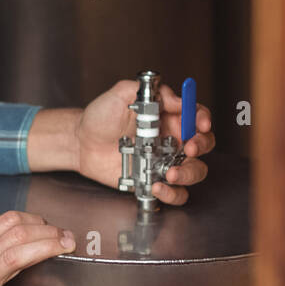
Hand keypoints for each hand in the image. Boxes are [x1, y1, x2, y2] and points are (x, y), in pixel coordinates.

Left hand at [75, 79, 214, 205]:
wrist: (81, 142)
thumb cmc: (100, 116)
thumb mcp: (122, 93)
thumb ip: (148, 92)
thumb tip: (176, 98)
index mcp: (168, 116)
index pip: (196, 115)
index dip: (202, 118)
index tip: (200, 124)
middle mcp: (172, 139)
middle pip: (203, 143)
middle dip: (201, 146)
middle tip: (189, 148)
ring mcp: (165, 162)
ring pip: (195, 171)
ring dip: (189, 173)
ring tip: (171, 173)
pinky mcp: (155, 181)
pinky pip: (175, 192)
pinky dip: (172, 193)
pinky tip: (157, 187)